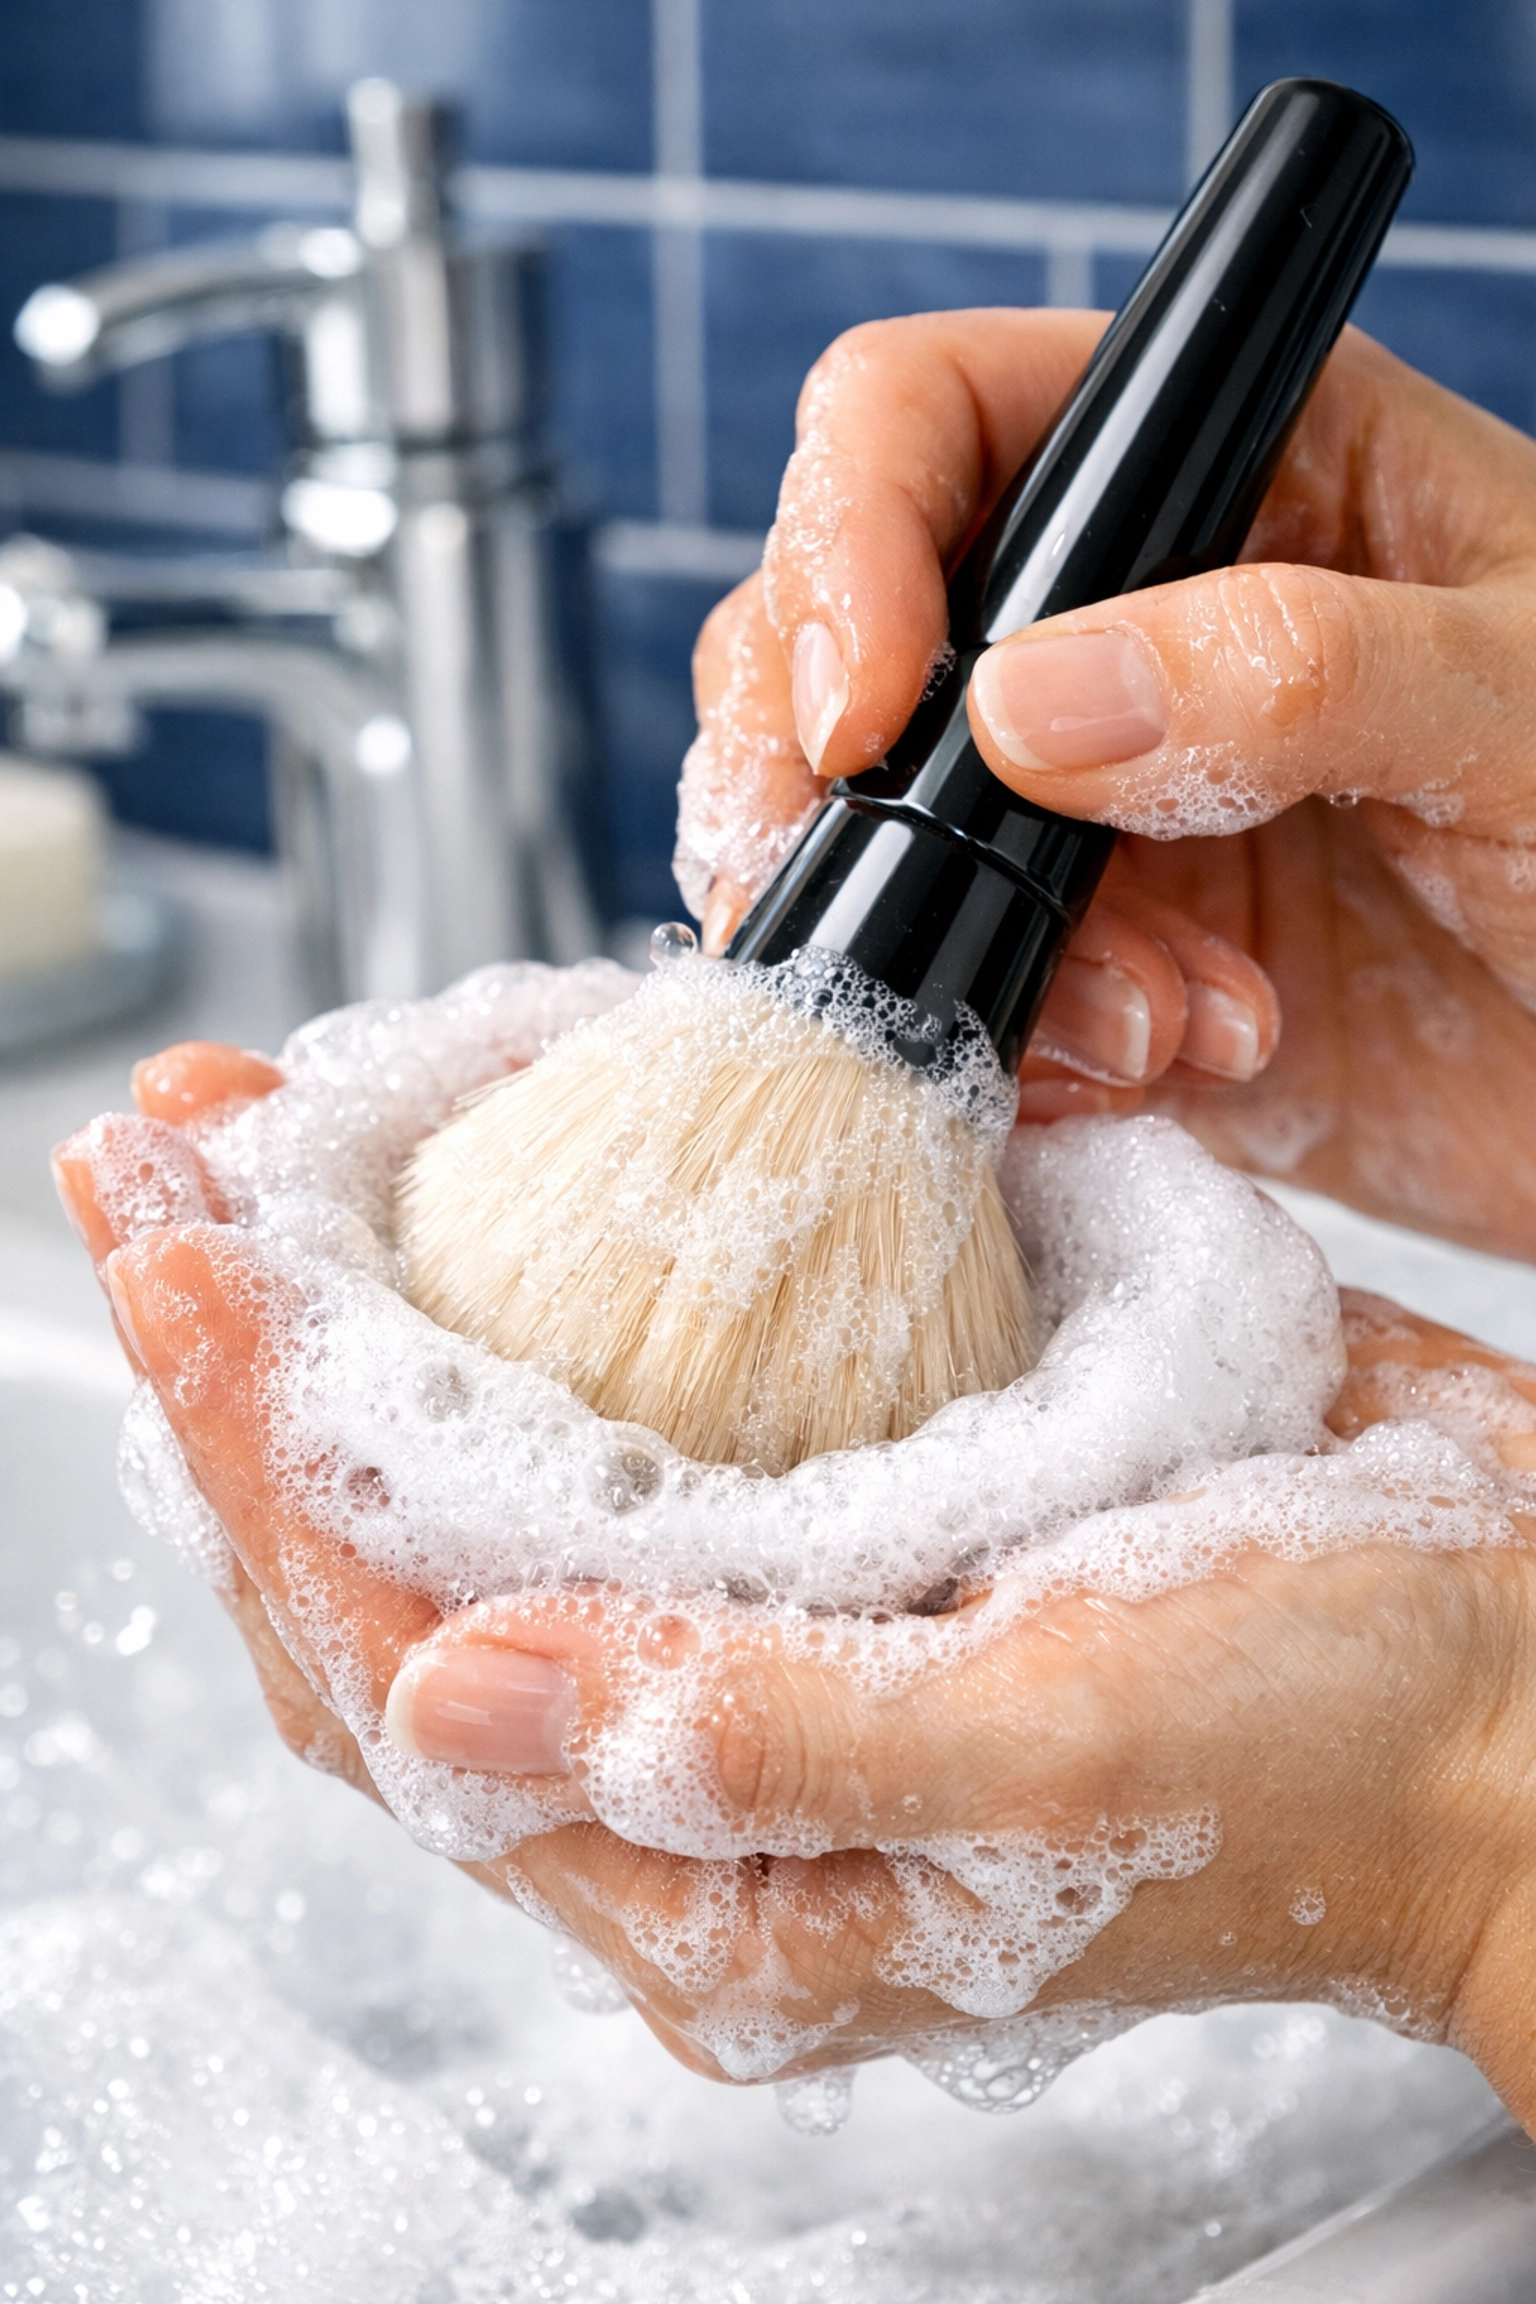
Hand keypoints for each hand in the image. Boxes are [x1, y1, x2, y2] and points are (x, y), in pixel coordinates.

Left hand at [54, 1042, 1535, 2121]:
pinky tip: (483, 1178)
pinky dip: (532, 1285)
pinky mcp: (845, 1522)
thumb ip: (760, 1744)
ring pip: (486, 1481)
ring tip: (251, 1159)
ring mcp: (770, 1633)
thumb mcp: (1070, 1739)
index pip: (401, 1665)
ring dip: (359, 1310)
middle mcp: (712, 1758)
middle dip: (257, 1369)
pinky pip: (628, 1410)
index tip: (186, 1261)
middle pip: (393, 1572)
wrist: (1517, 1694)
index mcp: (731, 1870)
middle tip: (162, 1175)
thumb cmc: (1345, 1752)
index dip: (268, 1456)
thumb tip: (451, 1700)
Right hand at [682, 313, 1535, 1257]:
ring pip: (876, 841)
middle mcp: (1131, 628)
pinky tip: (1163, 1073)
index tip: (863, 715)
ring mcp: (1099, 812)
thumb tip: (1029, 703)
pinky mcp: (1100, 971)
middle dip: (843, 789)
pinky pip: (954, 994)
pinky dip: (1013, 1054)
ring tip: (1155, 1024)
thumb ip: (1296, 669)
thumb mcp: (1528, 705)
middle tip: (922, 910)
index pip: (932, 423)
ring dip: (960, 950)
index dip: (847, 546)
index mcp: (1237, 472)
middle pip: (836, 639)